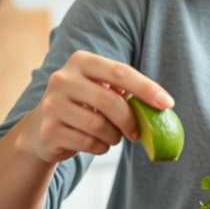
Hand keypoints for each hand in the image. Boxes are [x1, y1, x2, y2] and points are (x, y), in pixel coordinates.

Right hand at [18, 50, 173, 163]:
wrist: (41, 130)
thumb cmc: (84, 106)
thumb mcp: (101, 90)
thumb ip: (125, 92)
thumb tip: (161, 106)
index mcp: (81, 61)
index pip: (120, 72)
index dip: (146, 88)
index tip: (167, 104)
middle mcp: (62, 78)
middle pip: (110, 101)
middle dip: (131, 121)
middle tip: (138, 133)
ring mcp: (51, 104)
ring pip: (99, 125)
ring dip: (114, 137)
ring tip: (112, 136)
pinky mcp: (49, 129)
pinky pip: (88, 143)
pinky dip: (100, 147)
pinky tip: (96, 143)